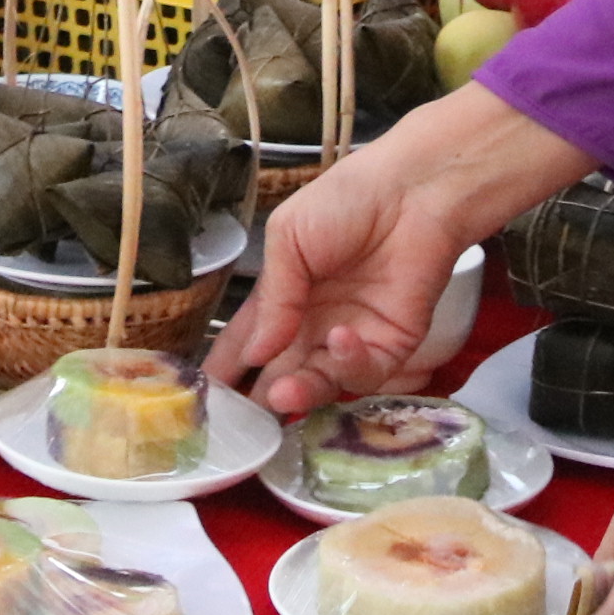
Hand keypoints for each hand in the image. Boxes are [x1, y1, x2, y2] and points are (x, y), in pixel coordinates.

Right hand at [210, 87, 585, 414]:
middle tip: (241, 422)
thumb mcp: (288, 238)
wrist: (410, 192)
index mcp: (284, 299)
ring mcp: (353, 339)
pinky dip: (347, 363)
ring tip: (282, 393)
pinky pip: (365, 373)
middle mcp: (314, 326)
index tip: (203, 402)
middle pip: (281, 375)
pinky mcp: (392, 347)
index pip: (248, 345)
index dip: (226, 373)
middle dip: (260, 400)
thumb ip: (272, 299)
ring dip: (300, 392)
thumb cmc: (344, 202)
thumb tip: (254, 354)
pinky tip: (338, 339)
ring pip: (320, 384)